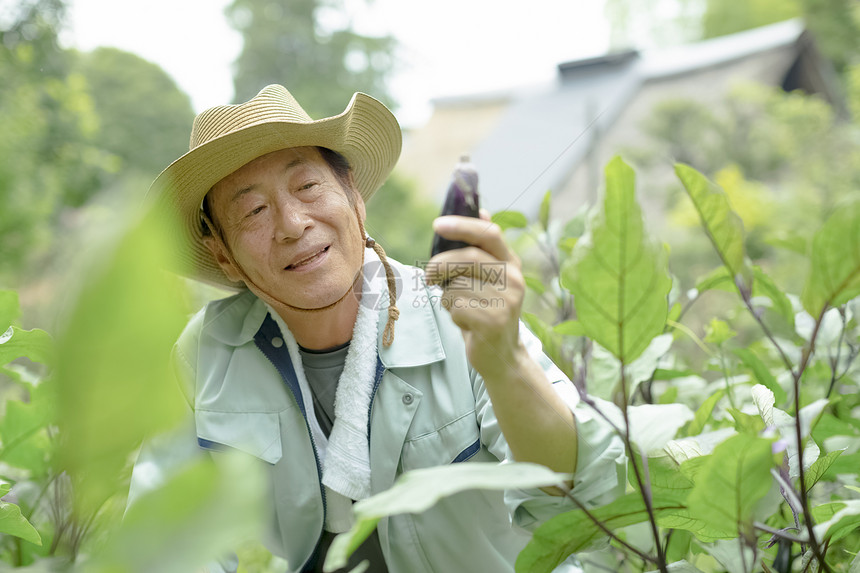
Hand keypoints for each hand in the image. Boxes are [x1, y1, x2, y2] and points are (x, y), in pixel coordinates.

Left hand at [425, 210, 525, 379]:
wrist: (502, 355)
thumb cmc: (487, 310)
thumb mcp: (490, 278)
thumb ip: (483, 250)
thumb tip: (482, 211)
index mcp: (512, 263)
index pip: (489, 234)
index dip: (463, 225)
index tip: (438, 224)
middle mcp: (514, 279)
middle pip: (466, 258)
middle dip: (439, 265)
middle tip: (429, 276)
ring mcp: (507, 300)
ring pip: (457, 284)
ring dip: (448, 296)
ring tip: (459, 306)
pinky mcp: (493, 321)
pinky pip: (456, 306)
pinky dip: (451, 313)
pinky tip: (464, 321)